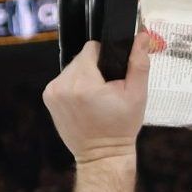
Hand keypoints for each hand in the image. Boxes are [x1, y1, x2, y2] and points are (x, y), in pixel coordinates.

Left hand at [41, 31, 158, 165]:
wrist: (102, 155)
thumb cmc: (122, 127)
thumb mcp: (137, 95)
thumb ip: (138, 63)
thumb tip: (142, 36)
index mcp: (84, 82)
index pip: (92, 48)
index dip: (106, 57)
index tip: (114, 75)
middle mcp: (63, 85)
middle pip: (81, 59)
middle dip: (95, 69)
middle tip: (108, 89)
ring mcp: (52, 92)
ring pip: (72, 69)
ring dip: (84, 76)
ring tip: (96, 96)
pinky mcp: (48, 98)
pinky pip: (63, 80)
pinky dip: (74, 86)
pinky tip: (85, 101)